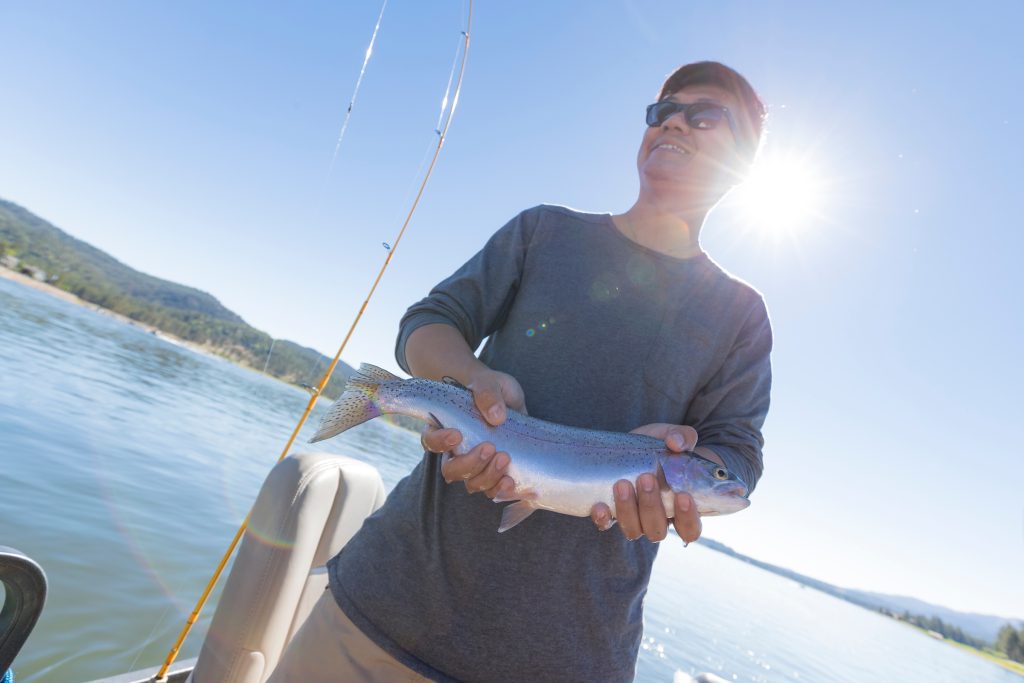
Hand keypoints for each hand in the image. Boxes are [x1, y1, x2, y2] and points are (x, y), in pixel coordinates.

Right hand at [422, 367, 525, 499]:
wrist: (508, 399)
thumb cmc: (490, 388)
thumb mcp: (489, 382)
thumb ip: (488, 393)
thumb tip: (496, 416)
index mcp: (443, 428)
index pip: (430, 441)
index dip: (440, 442)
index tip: (457, 434)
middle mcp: (454, 452)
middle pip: (450, 470)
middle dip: (470, 463)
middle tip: (489, 447)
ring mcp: (474, 465)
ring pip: (471, 483)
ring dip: (488, 476)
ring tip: (505, 458)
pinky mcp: (493, 473)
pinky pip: (491, 491)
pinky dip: (500, 490)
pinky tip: (511, 481)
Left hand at [590, 424, 702, 542]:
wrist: (636, 446)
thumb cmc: (663, 448)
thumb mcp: (675, 437)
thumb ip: (683, 436)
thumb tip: (675, 442)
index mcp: (679, 509)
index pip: (690, 529)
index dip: (688, 518)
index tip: (683, 496)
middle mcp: (657, 520)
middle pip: (657, 530)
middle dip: (651, 506)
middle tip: (646, 478)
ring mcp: (634, 519)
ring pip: (633, 530)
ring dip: (627, 510)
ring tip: (622, 484)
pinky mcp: (612, 512)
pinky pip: (606, 524)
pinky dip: (603, 518)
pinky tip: (600, 506)